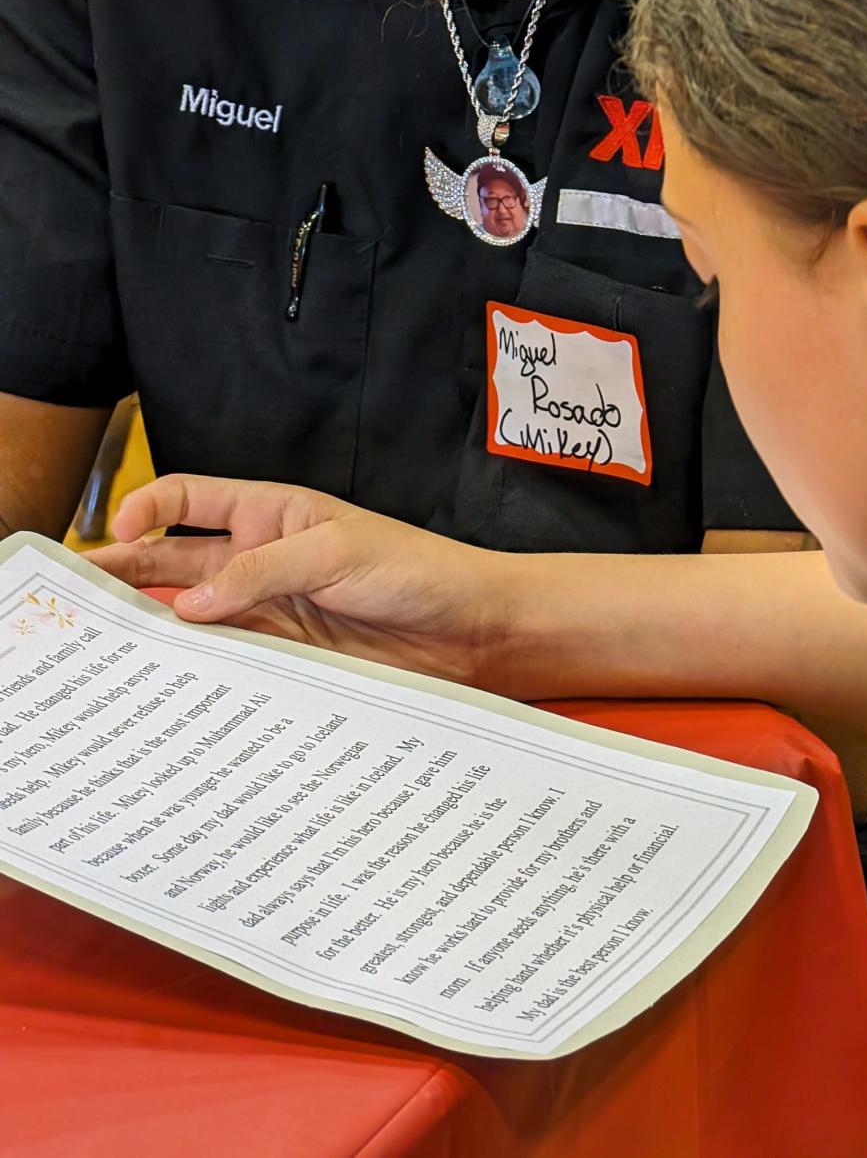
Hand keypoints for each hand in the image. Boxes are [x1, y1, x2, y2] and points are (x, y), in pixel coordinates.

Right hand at [93, 474, 510, 688]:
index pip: (192, 499)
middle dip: (127, 572)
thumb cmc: (415, 569)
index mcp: (271, 514)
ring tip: (109, 645)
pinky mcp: (287, 657)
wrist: (470, 629)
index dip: (150, 508)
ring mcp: (272, 611)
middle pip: (177, 561)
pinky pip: (229, 660)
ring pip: (196, 616)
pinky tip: (169, 682)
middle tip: (81, 595)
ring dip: (156, 627)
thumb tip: (189, 605)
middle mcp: (262, 560)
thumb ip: (259, 573)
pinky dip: (198, 669)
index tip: (119, 532)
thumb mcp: (334, 552)